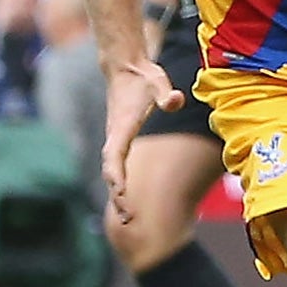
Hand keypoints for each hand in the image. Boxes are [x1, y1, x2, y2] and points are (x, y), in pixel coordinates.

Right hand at [102, 59, 181, 223]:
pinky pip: (116, 166)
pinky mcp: (119, 138)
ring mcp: (115, 138)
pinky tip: (126, 200)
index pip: (115, 156)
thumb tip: (175, 101)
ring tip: (127, 218)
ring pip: (112, 170)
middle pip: (111, 170)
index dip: (117, 176)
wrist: (125, 67)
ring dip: (117, 193)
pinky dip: (119, 183)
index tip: (121, 194)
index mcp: (121, 126)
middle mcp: (114, 135)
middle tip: (126, 219)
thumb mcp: (158, 81)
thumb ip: (166, 93)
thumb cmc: (143, 76)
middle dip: (116, 194)